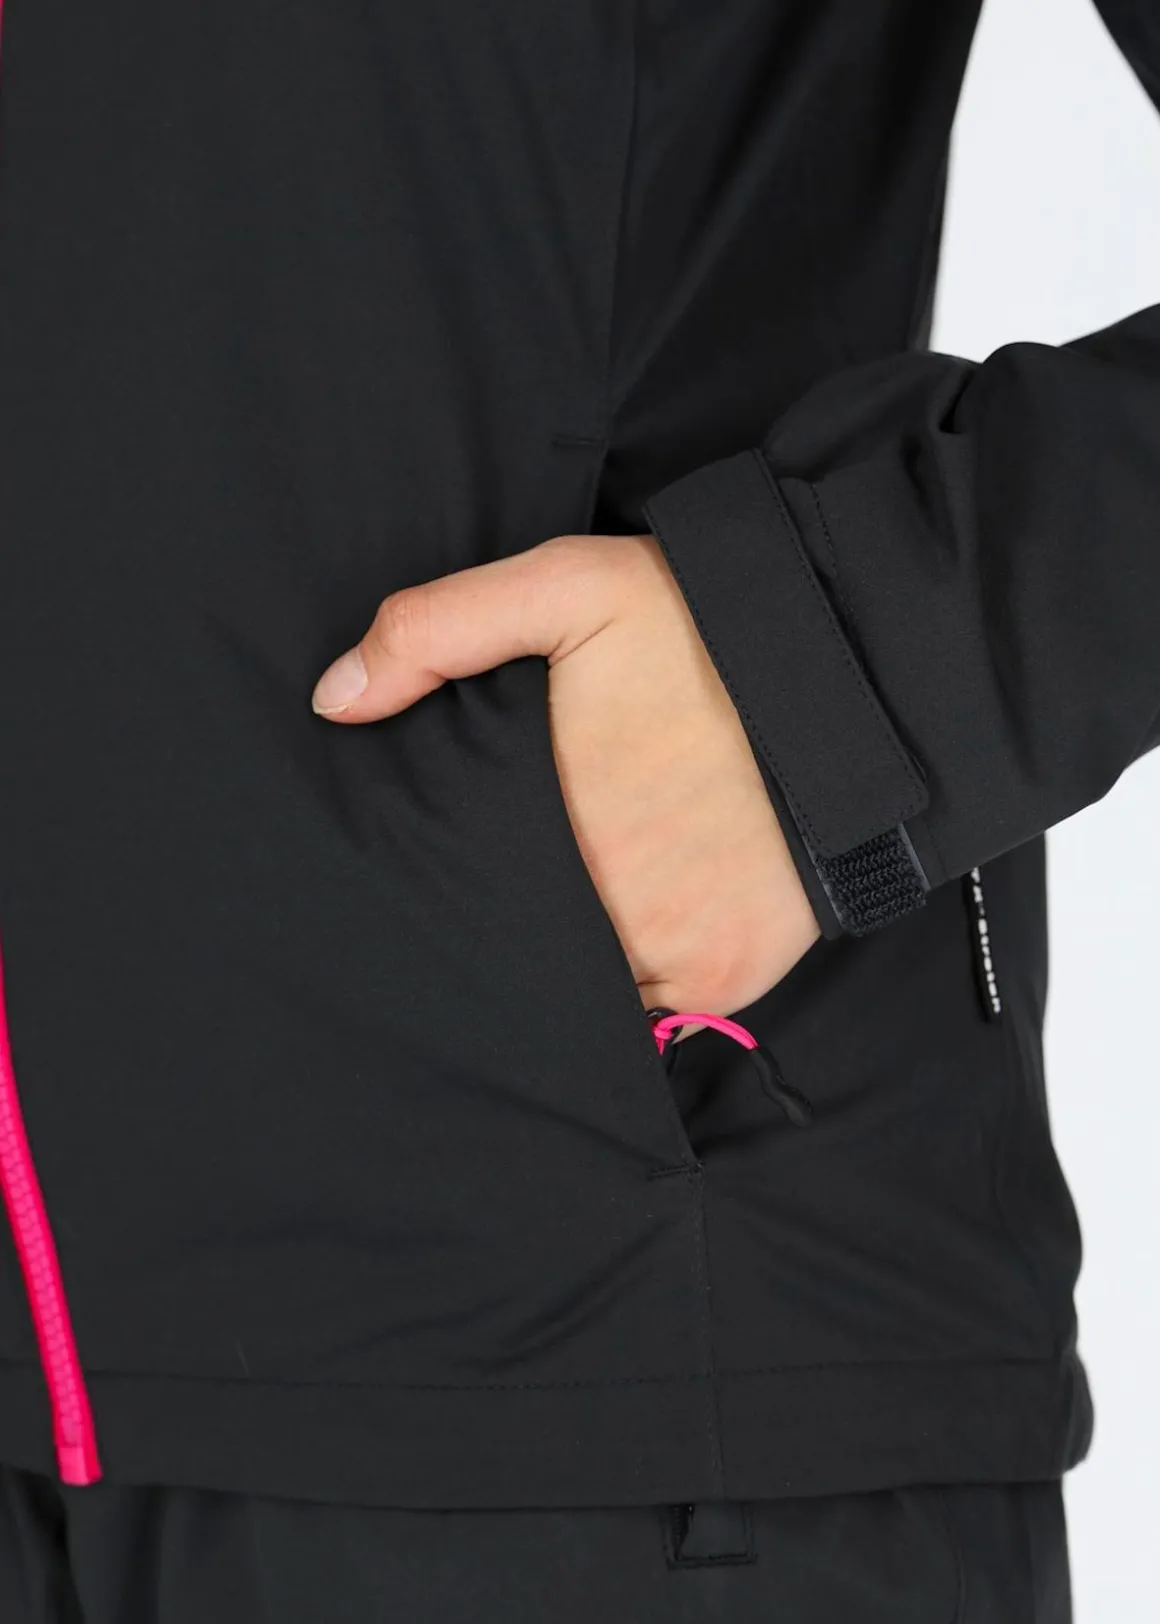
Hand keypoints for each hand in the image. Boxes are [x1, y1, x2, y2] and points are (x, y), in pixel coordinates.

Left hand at [312, 534, 819, 1015]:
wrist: (854, 657)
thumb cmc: (702, 626)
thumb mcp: (566, 587)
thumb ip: (440, 629)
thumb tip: (335, 699)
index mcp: (557, 845)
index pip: (472, 918)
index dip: (449, 914)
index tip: (442, 899)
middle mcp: (623, 924)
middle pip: (532, 967)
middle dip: (508, 946)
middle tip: (505, 905)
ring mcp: (688, 959)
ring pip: (595, 1000)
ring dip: (575, 976)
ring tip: (566, 922)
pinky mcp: (741, 971)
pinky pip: (668, 1014)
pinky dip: (642, 990)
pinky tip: (627, 938)